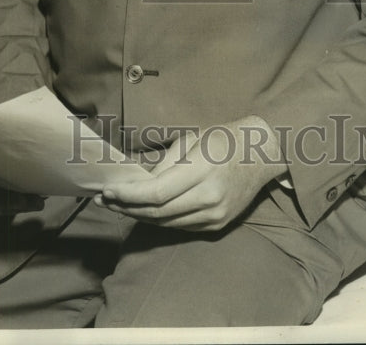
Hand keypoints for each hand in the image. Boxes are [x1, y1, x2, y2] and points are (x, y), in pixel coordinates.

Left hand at [95, 116, 286, 231]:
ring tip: (117, 205)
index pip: (157, 192)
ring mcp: (215, 215)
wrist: (262, 154)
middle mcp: (209, 198)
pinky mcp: (218, 225)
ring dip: (139, 216)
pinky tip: (143, 211)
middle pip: (158, 212)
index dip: (129, 195)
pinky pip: (180, 226)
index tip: (107, 191)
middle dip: (127, 207)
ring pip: (167, 223)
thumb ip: (166, 163)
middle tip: (104, 200)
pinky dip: (159, 220)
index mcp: (203, 170)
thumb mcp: (192, 139)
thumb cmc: (224, 138)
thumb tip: (140, 182)